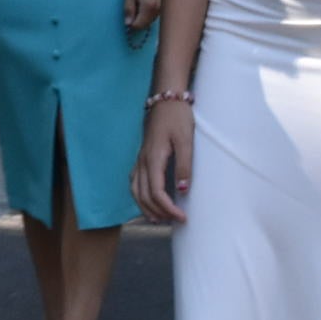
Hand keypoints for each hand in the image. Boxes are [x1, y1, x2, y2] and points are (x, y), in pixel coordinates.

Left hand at [121, 0, 162, 37]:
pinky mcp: (165, 3)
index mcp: (149, 7)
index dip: (131, 23)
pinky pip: (155, 13)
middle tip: (133, 3)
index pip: (139, 26)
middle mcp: (158, 10)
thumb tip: (128, 23)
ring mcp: (163, 7)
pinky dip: (149, 10)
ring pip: (151, 19)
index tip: (128, 14)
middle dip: (137, 19)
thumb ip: (129, 8)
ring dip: (144, 14)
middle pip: (145, 24)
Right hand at [132, 98, 193, 223]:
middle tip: (174, 221)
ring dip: (145, 207)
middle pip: (143, 196)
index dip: (168, 209)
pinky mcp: (142, 156)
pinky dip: (140, 196)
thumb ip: (184, 165)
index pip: (156, 192)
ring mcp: (140, 159)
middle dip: (157, 212)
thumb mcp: (186, 140)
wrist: (167, 98)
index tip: (182, 217)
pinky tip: (148, 200)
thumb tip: (182, 190)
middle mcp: (143, 161)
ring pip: (135, 190)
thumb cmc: (178, 117)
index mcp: (153, 158)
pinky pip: (135, 182)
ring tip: (159, 218)